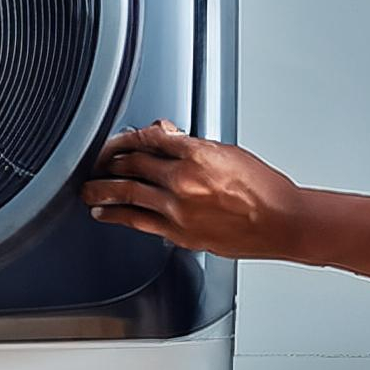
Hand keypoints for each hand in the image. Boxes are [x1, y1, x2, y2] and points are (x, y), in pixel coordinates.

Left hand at [81, 119, 307, 259]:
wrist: (280, 222)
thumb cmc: (263, 188)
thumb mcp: (228, 152)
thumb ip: (192, 146)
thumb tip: (167, 137)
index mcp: (197, 153)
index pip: (150, 138)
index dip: (128, 138)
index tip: (119, 140)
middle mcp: (183, 180)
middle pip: (132, 164)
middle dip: (110, 160)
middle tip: (97, 161)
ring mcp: (178, 209)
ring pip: (127, 193)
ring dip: (102, 188)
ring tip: (88, 188)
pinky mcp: (179, 233)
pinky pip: (138, 221)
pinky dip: (116, 215)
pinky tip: (104, 212)